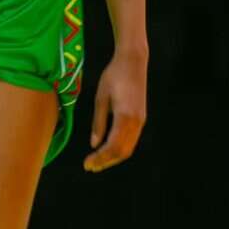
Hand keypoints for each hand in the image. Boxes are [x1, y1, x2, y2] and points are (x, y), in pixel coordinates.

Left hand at [83, 49, 146, 172]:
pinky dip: (119, 149)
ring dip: (113, 157)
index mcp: (125, 117)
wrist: (133, 62)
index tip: (87, 164)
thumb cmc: (113, 76)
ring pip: (129, 148)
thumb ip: (98, 123)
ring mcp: (141, 121)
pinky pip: (131, 140)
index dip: (100, 158)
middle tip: (90, 167)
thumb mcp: (100, 98)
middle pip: (122, 151)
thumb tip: (94, 144)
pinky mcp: (141, 118)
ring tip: (97, 161)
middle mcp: (136, 122)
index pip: (112, 147)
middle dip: (106, 162)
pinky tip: (108, 149)